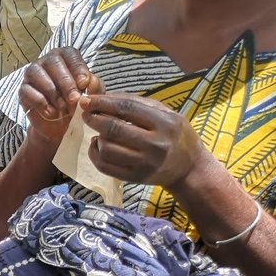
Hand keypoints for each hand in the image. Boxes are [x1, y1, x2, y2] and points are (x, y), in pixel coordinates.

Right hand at [18, 47, 101, 144]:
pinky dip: (42, 103)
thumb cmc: (76, 105)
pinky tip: (52, 113)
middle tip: (74, 99)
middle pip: (52, 62)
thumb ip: (94, 86)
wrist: (60, 127)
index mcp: (65, 58)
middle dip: (65, 82)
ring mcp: (32, 75)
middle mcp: (46, 62)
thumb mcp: (91, 96)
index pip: (69, 53)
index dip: (77, 67)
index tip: (84, 84)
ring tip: (63, 108)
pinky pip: (27, 91)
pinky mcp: (23, 91)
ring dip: (53, 92)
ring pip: (37, 74)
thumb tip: (89, 80)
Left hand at [82, 93, 202, 188]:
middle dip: (94, 119)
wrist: (189, 168)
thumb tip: (103, 97)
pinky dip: (95, 154)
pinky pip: (105, 166)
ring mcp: (145, 163)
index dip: (102, 102)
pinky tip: (98, 146)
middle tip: (86, 115)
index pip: (126, 108)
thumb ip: (137, 103)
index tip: (86, 100)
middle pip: (114, 129)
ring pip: (107, 148)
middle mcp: (156, 144)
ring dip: (97, 137)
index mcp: (165, 123)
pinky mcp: (135, 178)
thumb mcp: (166, 113)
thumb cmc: (175, 135)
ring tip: (99, 133)